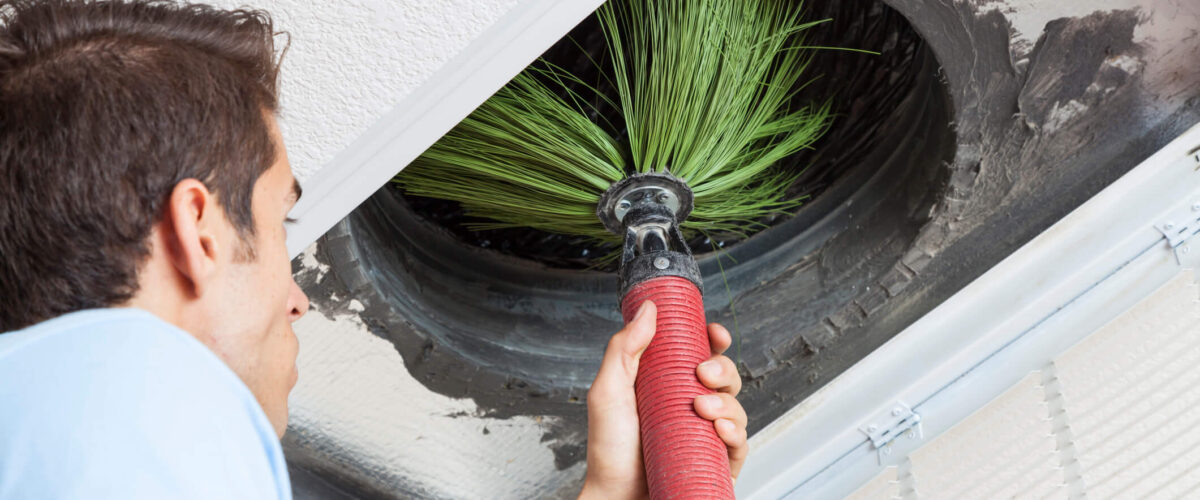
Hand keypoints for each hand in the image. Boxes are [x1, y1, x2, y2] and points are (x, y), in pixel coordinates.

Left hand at [579, 300, 748, 498]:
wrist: (615, 498)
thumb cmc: (608, 450)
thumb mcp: (609, 391)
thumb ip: (624, 348)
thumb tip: (649, 309)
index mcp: (668, 384)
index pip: (700, 353)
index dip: (713, 340)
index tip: (714, 333)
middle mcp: (690, 406)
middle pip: (725, 376)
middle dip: (723, 368)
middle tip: (703, 373)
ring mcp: (705, 434)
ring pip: (737, 407)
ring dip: (727, 401)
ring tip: (702, 408)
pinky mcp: (716, 462)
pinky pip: (741, 443)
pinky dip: (736, 433)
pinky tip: (720, 430)